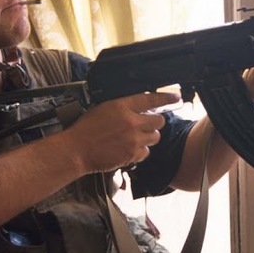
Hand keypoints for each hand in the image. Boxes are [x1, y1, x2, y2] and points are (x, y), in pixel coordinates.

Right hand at [62, 91, 180, 172]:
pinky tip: (130, 149)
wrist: (77, 150)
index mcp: (122, 106)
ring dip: (149, 137)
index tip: (176, 98)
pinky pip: (146, 152)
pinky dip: (141, 151)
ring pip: (155, 137)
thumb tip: (137, 108)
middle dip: (155, 122)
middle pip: (159, 121)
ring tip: (136, 137)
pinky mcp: (132, 155)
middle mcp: (131, 121)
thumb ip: (122, 107)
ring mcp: (134, 139)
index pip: (151, 99)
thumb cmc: (85, 128)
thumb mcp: (103, 108)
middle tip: (147, 124)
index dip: (166, 98)